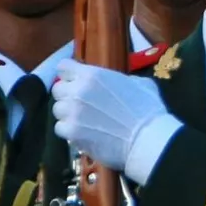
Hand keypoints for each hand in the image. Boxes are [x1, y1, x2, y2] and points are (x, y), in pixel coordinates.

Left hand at [51, 64, 177, 178]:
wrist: (147, 138)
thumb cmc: (148, 109)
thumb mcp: (139, 83)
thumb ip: (121, 80)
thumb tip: (118, 84)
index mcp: (93, 75)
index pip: (64, 67)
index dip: (70, 74)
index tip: (76, 80)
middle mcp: (78, 91)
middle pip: (58, 89)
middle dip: (68, 95)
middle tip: (82, 103)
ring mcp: (72, 113)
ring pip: (58, 110)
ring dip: (68, 114)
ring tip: (84, 121)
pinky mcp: (71, 132)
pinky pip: (60, 128)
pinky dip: (70, 131)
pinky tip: (84, 133)